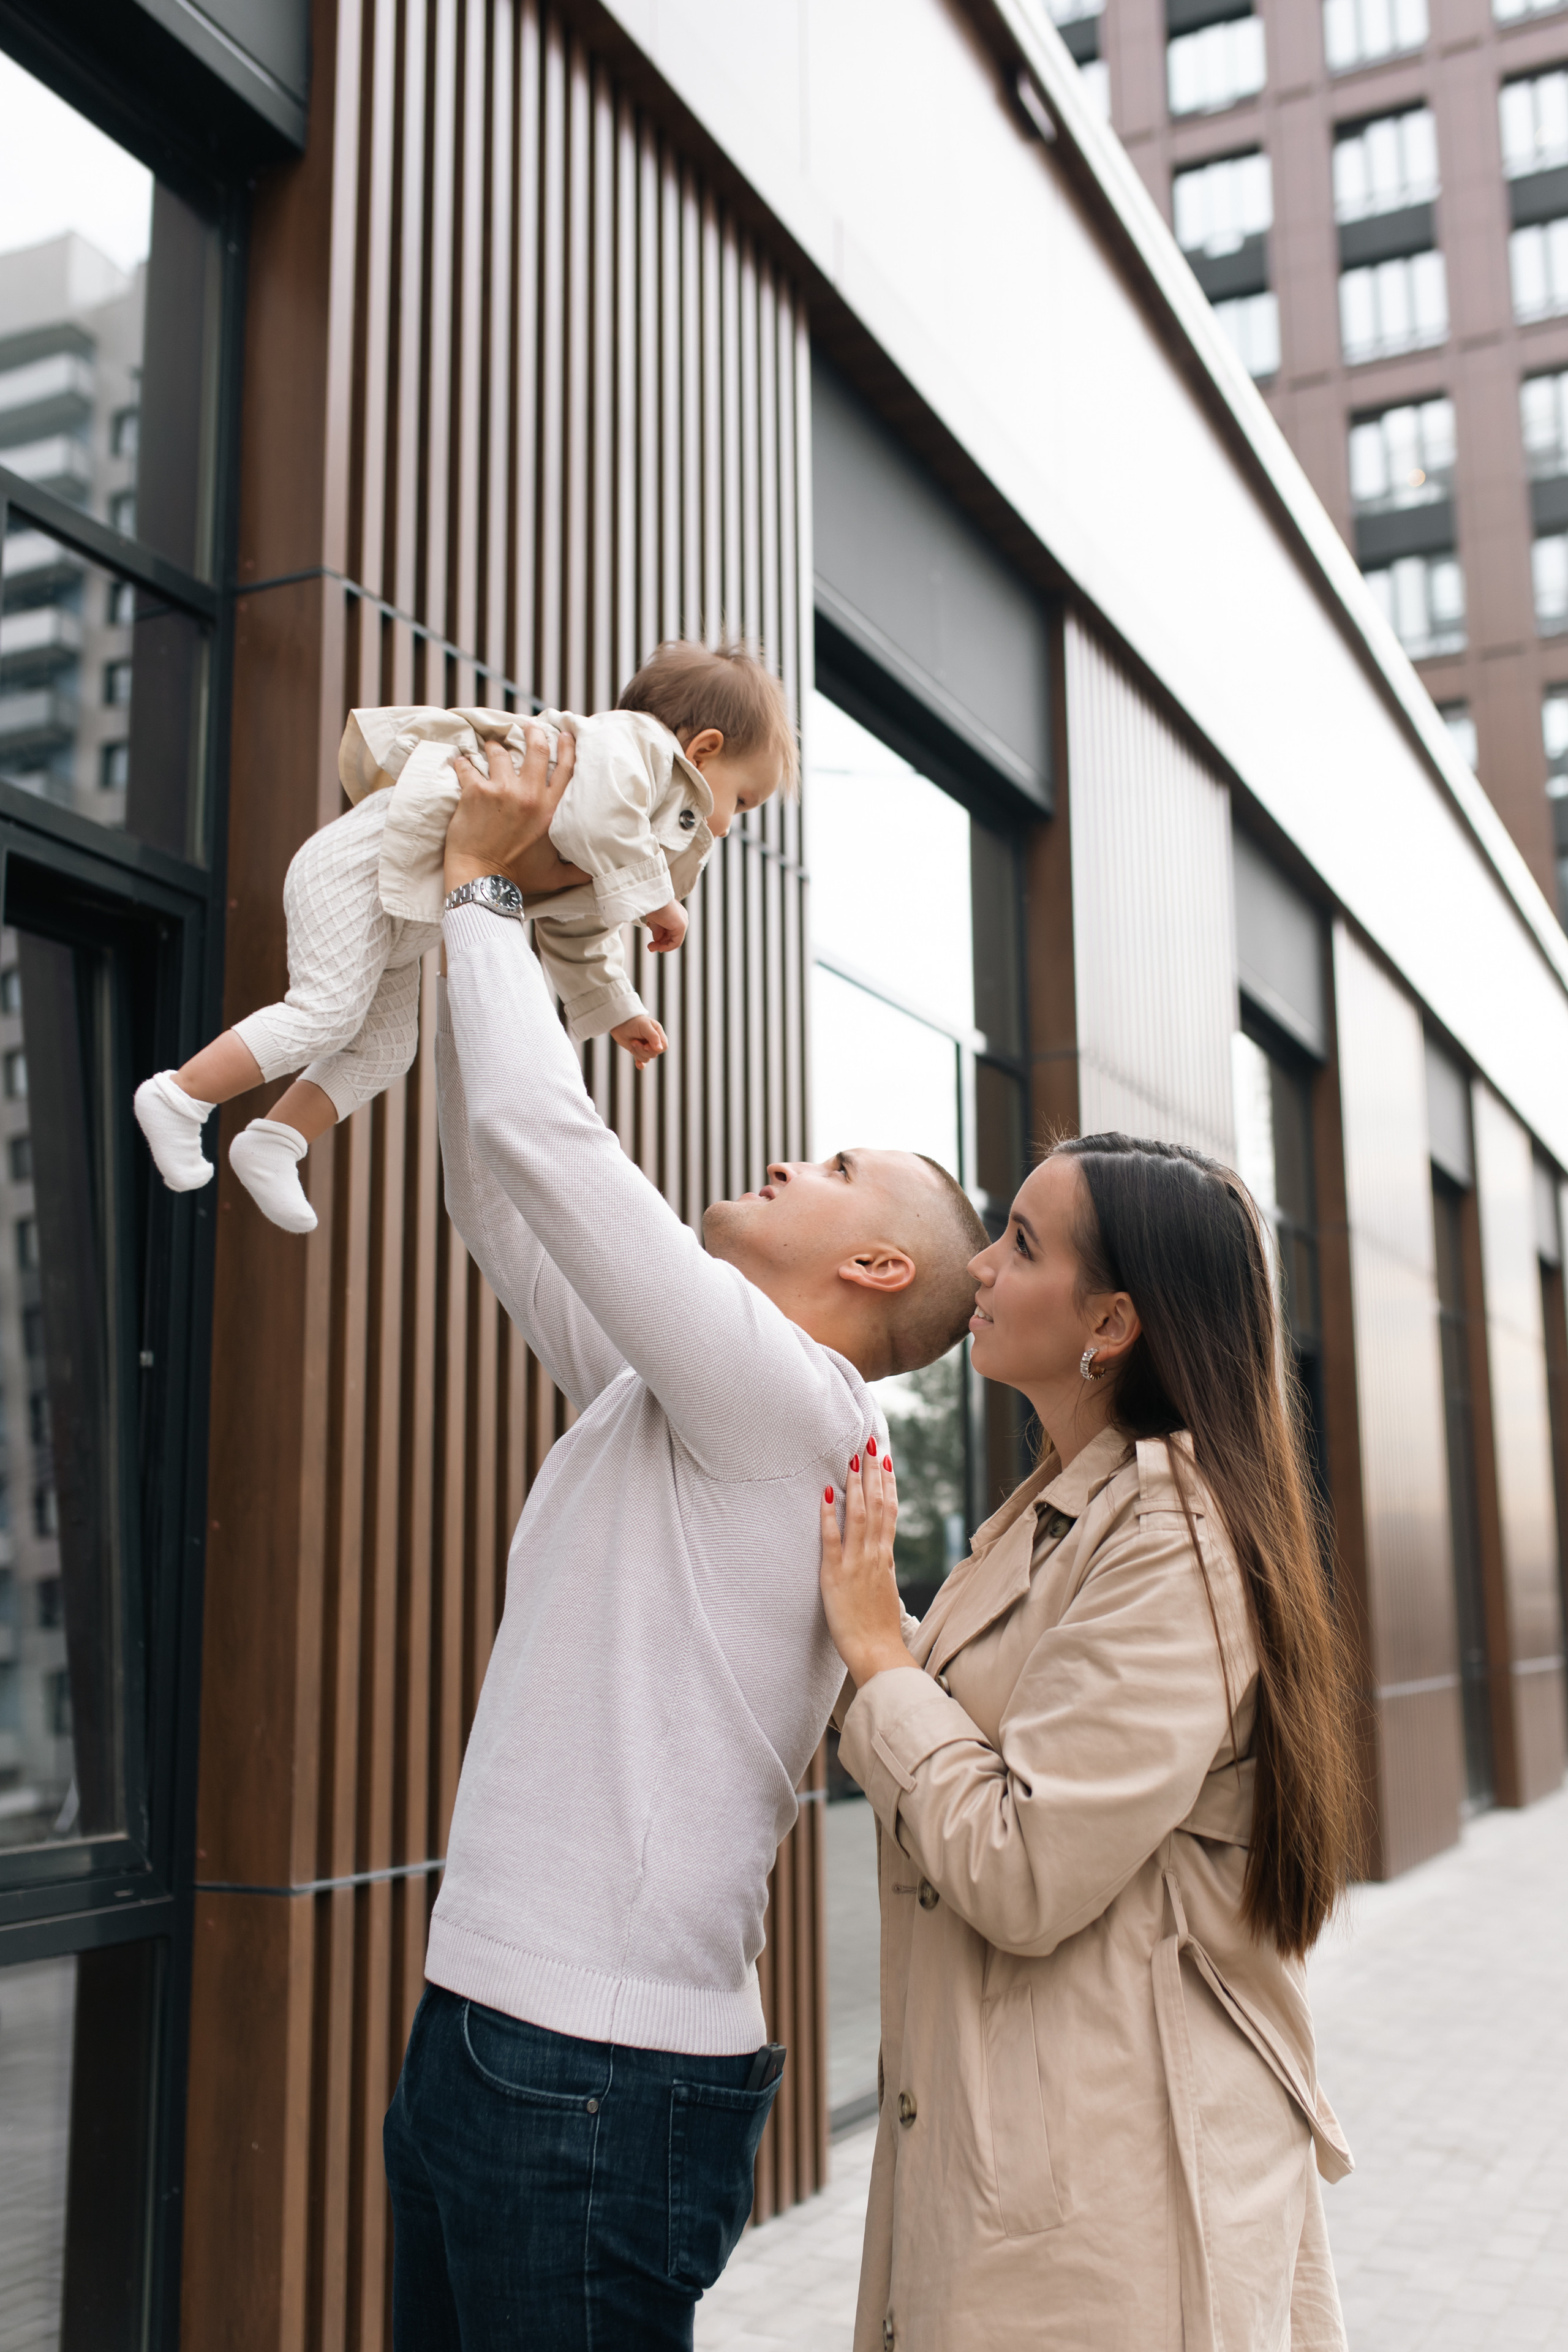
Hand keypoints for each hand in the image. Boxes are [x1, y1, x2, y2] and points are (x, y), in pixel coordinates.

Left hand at [443, 724, 576, 897]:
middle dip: (533, 733)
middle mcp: (530, 796)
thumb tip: (597, 872)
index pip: (566, 769)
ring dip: (495, 748)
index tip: (563, 734)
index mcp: (552, 811)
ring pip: (500, 753)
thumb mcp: (556, 876)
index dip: (566, 747)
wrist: (483, 880)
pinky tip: (460, 762)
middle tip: (528, 727)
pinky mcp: (476, 792)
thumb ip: (578, 870)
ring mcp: (502, 791)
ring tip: (491, 748)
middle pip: (537, 750)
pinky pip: (467, 766)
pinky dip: (462, 763)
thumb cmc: (519, 879)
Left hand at [611, 1013, 667, 1069]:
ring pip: (647, 1058)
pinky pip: (642, 1062)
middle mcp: (653, 1041)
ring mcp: (645, 1047)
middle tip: (634, 1041)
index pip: (664, 1047)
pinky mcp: (637, 1052)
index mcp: (658, 1033)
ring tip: (632, 1042)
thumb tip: (660, 1049)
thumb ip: (653, 1036)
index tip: (645, 1045)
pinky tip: (637, 1064)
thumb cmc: (633, 1021)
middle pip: (654, 1054)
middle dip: (642, 1050)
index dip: (655, 1049)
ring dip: (637, 1053)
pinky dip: (640, 1064)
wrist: (619, 1022)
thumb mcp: (644, 1026)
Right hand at [644, 900, 686, 953]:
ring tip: (650, 947)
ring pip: (674, 940)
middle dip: (660, 944)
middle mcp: (681, 917)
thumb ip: (657, 929)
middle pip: (672, 936)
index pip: (670, 930)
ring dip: (661, 946)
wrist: (651, 896)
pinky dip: (666, 947)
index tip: (651, 944)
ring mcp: (683, 921)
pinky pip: (676, 943)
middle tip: (650, 948)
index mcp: (675, 913)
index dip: (660, 939)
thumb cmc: (650, 904)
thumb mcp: (653, 919)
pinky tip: (657, 947)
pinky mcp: (681, 926)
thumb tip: (657, 940)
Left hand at [819, 1441, 914, 1688]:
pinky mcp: (835, 1575)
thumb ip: (881, 1569)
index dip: (887, 1483)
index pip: (889, 1511)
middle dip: (873, 1471)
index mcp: (884, 1558)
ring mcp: (856, 1563)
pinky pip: (832, 1540)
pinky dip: (829, 1516)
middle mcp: (873, 1555)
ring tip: (853, 1457)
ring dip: (856, 1484)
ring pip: (859, 1515)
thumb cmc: (879, 1629)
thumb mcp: (884, 1592)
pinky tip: (826, 1494)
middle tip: (870, 1442)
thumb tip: (881, 1552)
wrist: (878, 1653)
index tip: (886, 1459)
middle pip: (877, 1505)